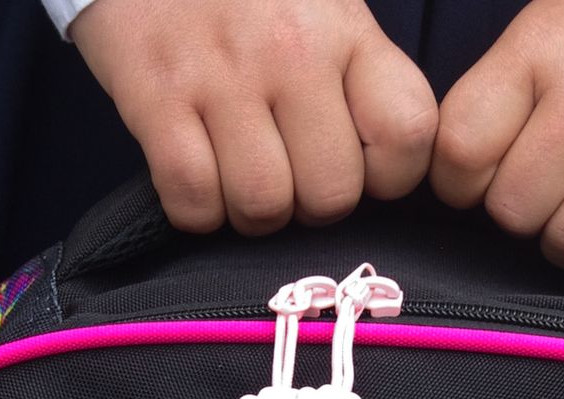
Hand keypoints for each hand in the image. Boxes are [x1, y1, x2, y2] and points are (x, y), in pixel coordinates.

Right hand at [72, 0, 438, 235]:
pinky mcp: (156, 95)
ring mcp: (221, 74)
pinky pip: (193, 199)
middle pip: (331, 194)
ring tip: (237, 175)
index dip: (388, 175)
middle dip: (309, 206)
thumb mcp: (323, 6)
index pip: (407, 135)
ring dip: (250, 213)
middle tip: (287, 175)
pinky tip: (196, 174)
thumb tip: (379, 164)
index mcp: (344, 28)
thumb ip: (360, 76)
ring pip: (263, 206)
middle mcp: (291, 49)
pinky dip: (195, 209)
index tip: (357, 162)